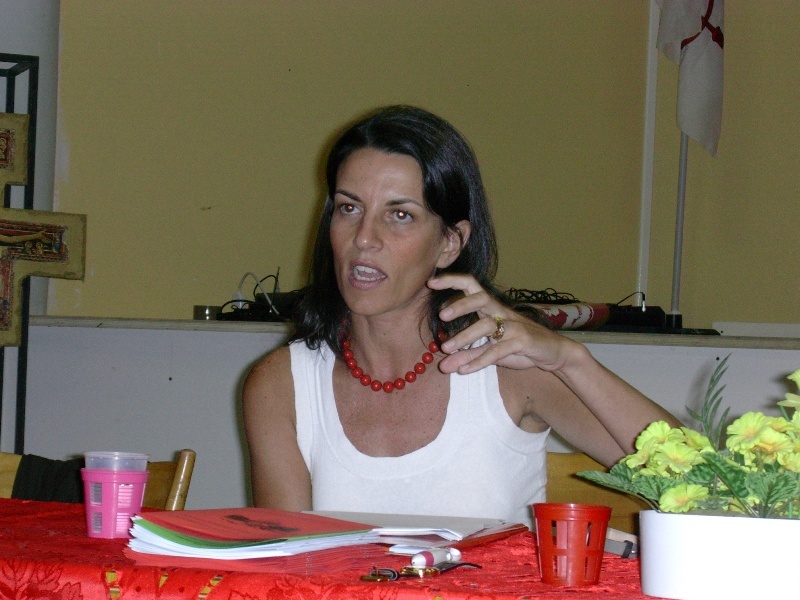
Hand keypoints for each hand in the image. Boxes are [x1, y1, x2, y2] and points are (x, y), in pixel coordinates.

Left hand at [427, 274, 579, 374]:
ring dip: (465, 337)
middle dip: (460, 305)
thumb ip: (468, 354)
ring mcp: (514, 326)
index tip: (431, 283)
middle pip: (480, 299)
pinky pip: (498, 350)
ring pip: (487, 326)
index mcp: (492, 309)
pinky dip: (480, 360)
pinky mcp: (523, 341)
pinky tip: (464, 369)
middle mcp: (502, 313)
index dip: (452, 281)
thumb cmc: (520, 346)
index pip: (471, 286)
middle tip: (441, 316)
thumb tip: (443, 365)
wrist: (554, 353)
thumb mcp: (491, 350)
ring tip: (446, 349)